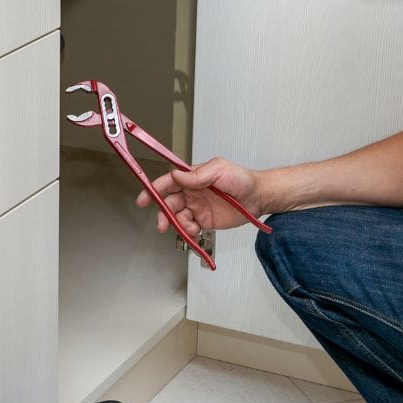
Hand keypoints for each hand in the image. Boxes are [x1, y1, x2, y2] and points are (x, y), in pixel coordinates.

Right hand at [135, 157, 262, 236]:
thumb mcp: (219, 170)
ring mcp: (197, 207)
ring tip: (190, 228)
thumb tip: (175, 175)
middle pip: (169, 203)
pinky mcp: (204, 221)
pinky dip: (188, 232)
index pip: (169, 182)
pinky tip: (195, 232)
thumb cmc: (241, 179)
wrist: (258, 197)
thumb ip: (197, 175)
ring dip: (179, 225)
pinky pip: (190, 228)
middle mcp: (192, 192)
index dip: (154, 189)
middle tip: (163, 224)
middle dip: (163, 214)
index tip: (144, 199)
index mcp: (192, 177)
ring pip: (178, 217)